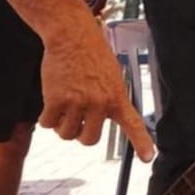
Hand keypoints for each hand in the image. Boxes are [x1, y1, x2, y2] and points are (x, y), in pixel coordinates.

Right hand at [38, 12, 154, 161]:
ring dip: (61, 124)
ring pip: (66, 134)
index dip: (141, 143)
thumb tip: (99, 120)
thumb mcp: (111, 76)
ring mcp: (78, 102)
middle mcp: (100, 102)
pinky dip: (46, 117)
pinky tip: (51, 99)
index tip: (148, 158)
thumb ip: (108, 99)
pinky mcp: (56, 100)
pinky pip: (47, 124)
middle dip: (80, 133)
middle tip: (77, 118)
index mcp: (117, 96)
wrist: (72, 36)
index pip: (133, 123)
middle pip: (88, 139)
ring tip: (64, 103)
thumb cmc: (91, 54)